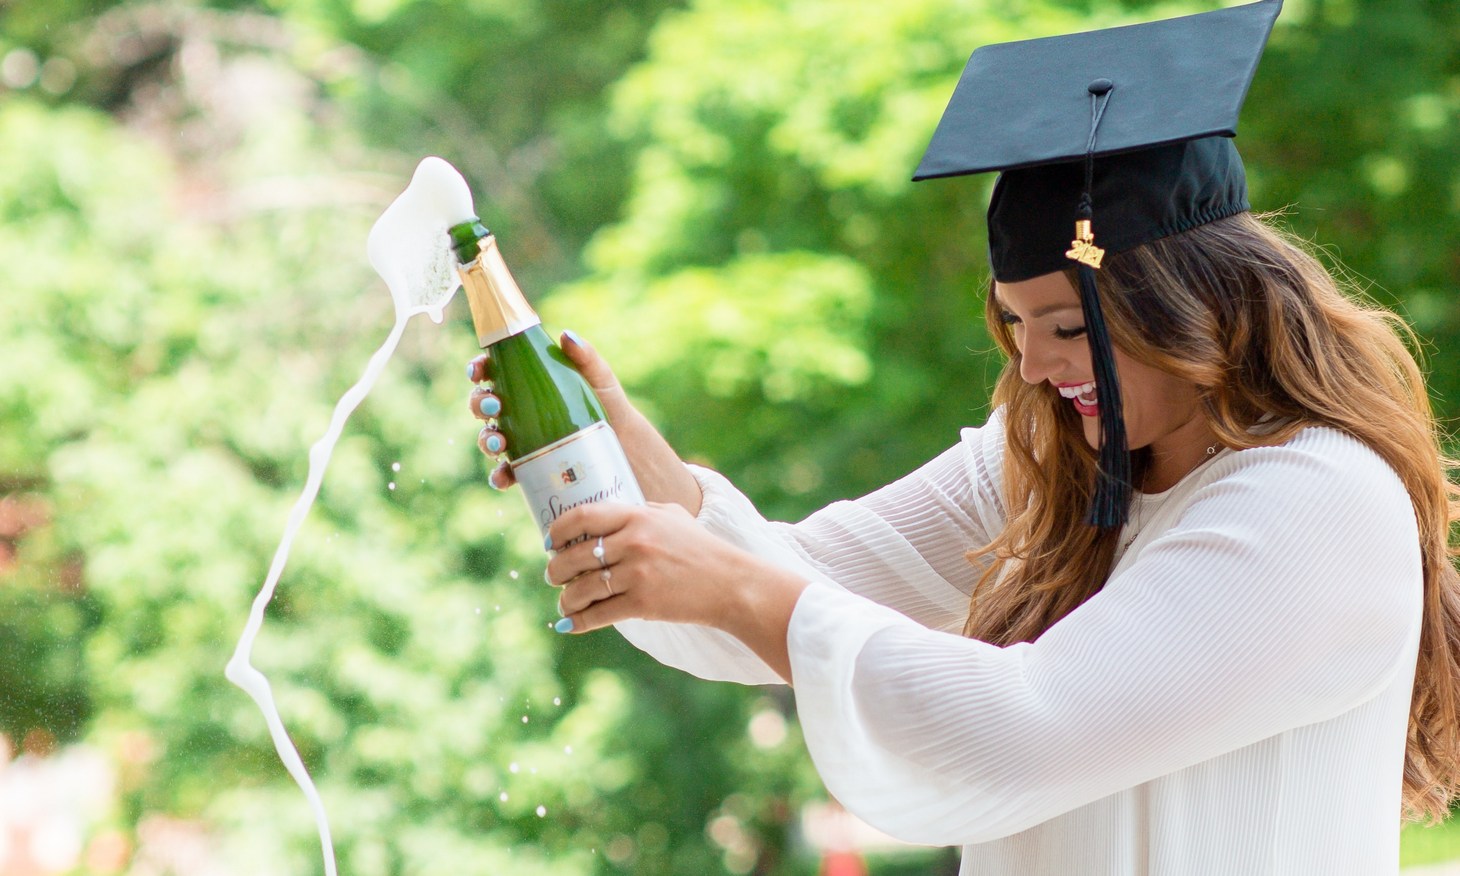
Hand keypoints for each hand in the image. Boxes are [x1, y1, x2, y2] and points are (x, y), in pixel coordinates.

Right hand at [466, 331, 703, 511]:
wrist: (627, 451)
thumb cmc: (611, 409)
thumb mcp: (602, 381)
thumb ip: (587, 358)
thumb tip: (567, 335)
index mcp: (529, 385)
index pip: (494, 371)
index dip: (479, 369)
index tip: (480, 371)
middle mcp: (518, 412)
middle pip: (485, 404)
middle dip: (481, 404)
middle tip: (495, 406)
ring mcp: (521, 442)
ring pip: (490, 438)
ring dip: (486, 440)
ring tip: (499, 443)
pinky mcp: (529, 470)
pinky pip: (505, 474)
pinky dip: (498, 476)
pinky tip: (504, 477)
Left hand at [545, 501, 807, 681]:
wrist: (730, 584)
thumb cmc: (700, 549)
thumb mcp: (672, 516)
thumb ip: (639, 510)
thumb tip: (603, 516)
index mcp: (638, 516)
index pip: (581, 517)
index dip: (557, 531)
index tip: (550, 543)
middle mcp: (634, 542)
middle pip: (573, 556)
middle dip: (555, 570)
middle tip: (554, 576)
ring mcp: (637, 574)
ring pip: (581, 589)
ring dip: (566, 599)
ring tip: (565, 603)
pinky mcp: (642, 603)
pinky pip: (597, 615)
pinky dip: (578, 622)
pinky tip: (570, 624)